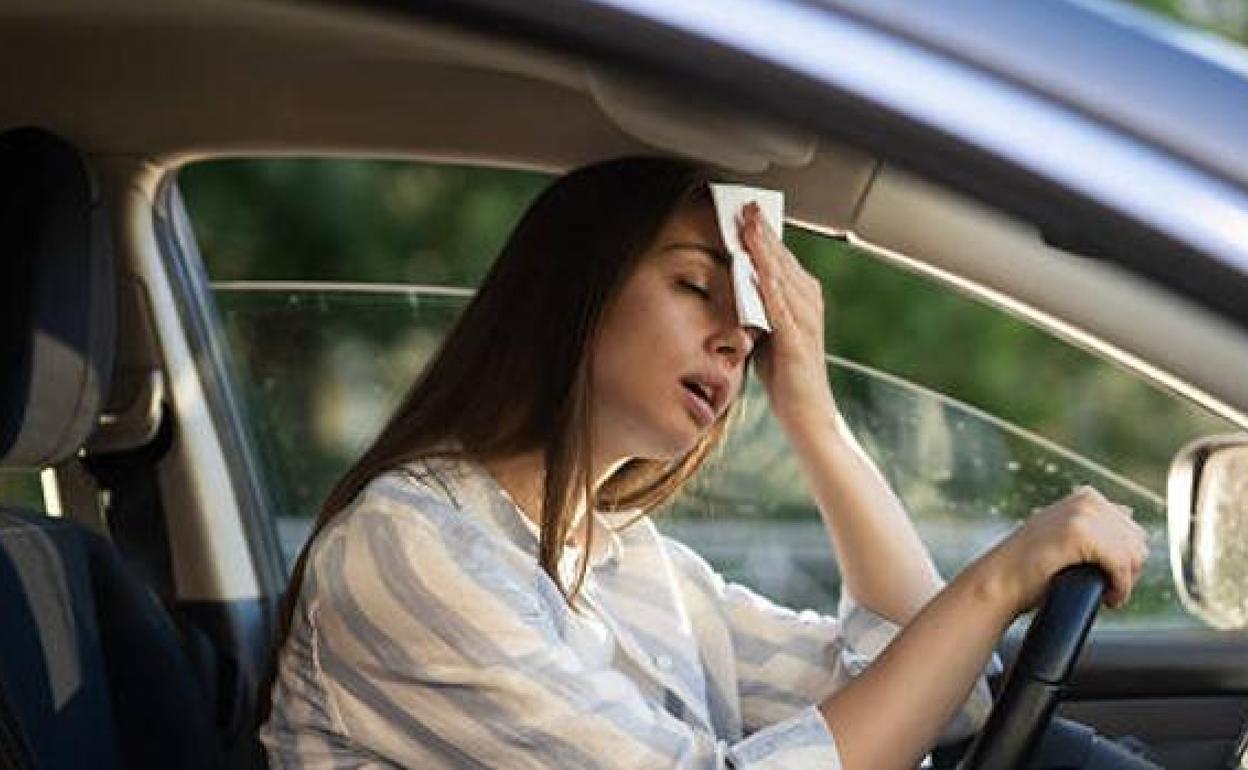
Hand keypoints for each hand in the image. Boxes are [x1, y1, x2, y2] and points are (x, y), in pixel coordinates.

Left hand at [739, 202, 834, 427]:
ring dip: (764, 249)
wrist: (808, 416)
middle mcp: (809, 304)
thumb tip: (736, 285)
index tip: (746, 210)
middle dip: (763, 231)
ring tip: (748, 224)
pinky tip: (755, 266)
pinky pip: (780, 305)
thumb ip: (757, 309)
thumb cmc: (787, 378)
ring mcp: (806, 320)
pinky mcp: (798, 340)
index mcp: (802, 300)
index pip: (781, 259)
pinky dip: (767, 283)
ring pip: (782, 275)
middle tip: (745, 205)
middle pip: (782, 259)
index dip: (764, 234)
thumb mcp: (767, 334)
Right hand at [981, 486, 1148, 614]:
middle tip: (1108, 588)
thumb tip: (1129, 513)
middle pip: (1138, 542)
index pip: (1133, 530)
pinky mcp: (1081, 534)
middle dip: (1129, 570)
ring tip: (1106, 593)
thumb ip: (1094, 521)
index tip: (1108, 578)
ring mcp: (1083, 514)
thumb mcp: (1065, 533)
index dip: (1126, 560)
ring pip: (1133, 554)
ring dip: (1124, 580)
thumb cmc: (1029, 567)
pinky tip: (1107, 597)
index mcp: (1087, 496)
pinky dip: (1120, 587)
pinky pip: (1121, 565)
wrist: (1001, 581)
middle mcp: (1087, 500)